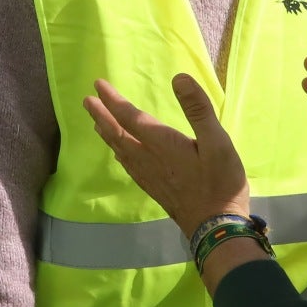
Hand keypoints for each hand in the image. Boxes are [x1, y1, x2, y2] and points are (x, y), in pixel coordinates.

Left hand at [83, 74, 251, 238]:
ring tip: (96, 123)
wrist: (215, 227)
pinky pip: (127, 165)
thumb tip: (179, 78)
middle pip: (118, 134)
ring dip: (107, 134)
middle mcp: (148, 158)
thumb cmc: (220, 182)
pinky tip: (119, 154)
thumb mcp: (217, 142)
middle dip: (101, 116)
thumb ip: (198, 109)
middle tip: (86, 101)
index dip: (113, 100)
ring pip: (120, 151)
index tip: (98, 85)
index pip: (130, 117)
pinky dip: (118, 153)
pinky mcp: (153, 189)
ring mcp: (149, 176)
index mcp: (161, 143)